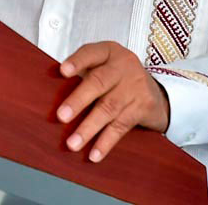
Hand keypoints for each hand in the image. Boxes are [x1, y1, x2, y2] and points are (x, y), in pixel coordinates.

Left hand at [55, 41, 169, 162]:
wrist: (157, 94)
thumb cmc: (119, 78)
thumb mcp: (105, 66)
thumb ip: (83, 71)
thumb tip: (49, 91)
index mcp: (110, 52)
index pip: (91, 53)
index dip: (77, 62)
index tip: (62, 71)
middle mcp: (124, 66)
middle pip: (98, 82)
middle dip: (78, 101)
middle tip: (61, 117)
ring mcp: (135, 87)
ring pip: (108, 108)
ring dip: (88, 128)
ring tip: (72, 143)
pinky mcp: (143, 108)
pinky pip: (120, 127)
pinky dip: (106, 142)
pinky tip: (94, 154)